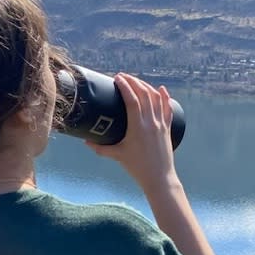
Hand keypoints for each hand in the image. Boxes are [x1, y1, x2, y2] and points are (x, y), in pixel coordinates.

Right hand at [85, 73, 178, 191]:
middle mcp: (150, 122)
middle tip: (124, 77)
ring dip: (146, 86)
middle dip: (134, 82)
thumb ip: (100, 148)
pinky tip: (161, 89)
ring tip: (136, 82)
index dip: (124, 86)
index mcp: (137, 127)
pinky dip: (165, 97)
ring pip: (156, 98)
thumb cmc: (137, 168)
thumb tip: (86, 142)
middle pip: (144, 94)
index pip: (132, 99)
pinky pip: (168, 109)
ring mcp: (161, 124)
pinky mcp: (168, 129)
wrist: (159, 178)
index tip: (117, 78)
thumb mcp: (117, 156)